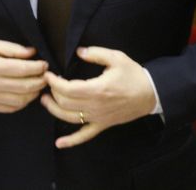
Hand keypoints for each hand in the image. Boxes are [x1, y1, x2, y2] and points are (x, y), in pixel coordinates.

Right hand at [0, 39, 47, 112]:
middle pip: (25, 86)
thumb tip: (32, 53)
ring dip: (34, 93)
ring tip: (38, 85)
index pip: (23, 69)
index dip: (38, 67)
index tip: (45, 64)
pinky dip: (23, 103)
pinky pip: (11, 108)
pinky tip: (26, 95)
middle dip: (40, 81)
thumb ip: (12, 48)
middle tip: (46, 75)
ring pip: (21, 100)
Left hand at [40, 47, 156, 148]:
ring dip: (54, 110)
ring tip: (45, 100)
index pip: (67, 89)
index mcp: (97, 89)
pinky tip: (59, 143)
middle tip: (47, 83)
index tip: (48, 73)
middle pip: (65, 103)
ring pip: (69, 118)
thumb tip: (79, 52)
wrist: (150, 94)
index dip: (54, 82)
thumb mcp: (116, 58)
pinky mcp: (102, 125)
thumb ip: (96, 53)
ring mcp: (98, 118)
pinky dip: (71, 141)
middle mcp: (96, 106)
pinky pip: (84, 136)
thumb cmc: (133, 75)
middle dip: (52, 92)